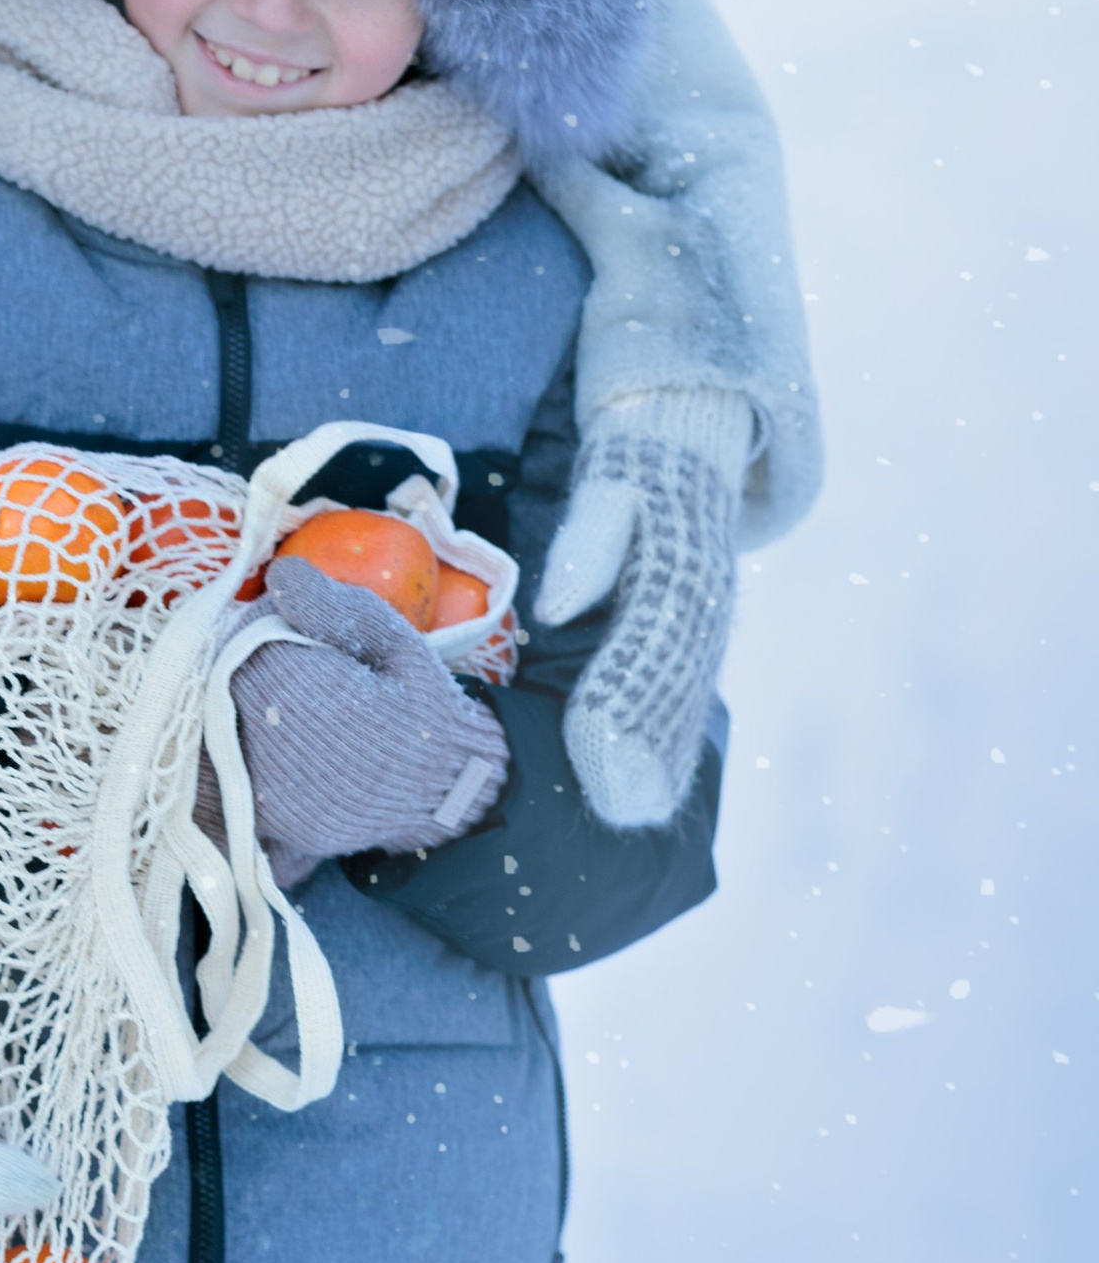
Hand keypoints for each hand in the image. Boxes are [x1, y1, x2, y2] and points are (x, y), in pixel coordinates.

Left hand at [220, 555, 509, 893]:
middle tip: (288, 666)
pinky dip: (240, 756)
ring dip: (233, 712)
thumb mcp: (390, 638)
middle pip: (219, 686)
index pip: (239, 639)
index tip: (287, 627)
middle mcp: (270, 743)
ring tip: (280, 704)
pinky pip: (233, 780)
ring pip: (217, 732)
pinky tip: (273, 742)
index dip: (257, 626)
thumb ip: (331, 605)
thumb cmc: (419, 701)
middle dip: (242, 667)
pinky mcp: (273, 821)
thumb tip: (279, 574)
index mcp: (294, 688)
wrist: (449, 786)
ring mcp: (268, 790)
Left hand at [536, 394, 747, 825]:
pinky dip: (669, 747)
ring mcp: (706, 627)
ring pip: (683, 703)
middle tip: (615, 809)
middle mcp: (705, 608)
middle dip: (642, 752)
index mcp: (683, 569)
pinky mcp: (694, 640)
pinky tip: (646, 792)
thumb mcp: (612, 484)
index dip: (622, 701)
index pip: (649, 648)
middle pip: (671, 690)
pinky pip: (683, 700)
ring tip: (629, 817)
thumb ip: (588, 543)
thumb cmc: (635, 467)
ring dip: (660, 762)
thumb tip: (557, 603)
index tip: (593, 748)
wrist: (687, 445)